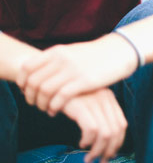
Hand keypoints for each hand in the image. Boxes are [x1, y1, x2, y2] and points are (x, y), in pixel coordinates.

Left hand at [16, 37, 137, 115]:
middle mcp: (62, 59)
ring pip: (44, 90)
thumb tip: (41, 72)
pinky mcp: (84, 81)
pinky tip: (56, 111)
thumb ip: (57, 60)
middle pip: (33, 82)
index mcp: (57, 51)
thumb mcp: (73, 51)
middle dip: (30, 96)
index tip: (26, 91)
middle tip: (34, 104)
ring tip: (45, 109)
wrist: (121, 51)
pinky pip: (60, 97)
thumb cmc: (97, 55)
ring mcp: (73, 69)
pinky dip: (54, 106)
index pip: (27, 67)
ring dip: (41, 103)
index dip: (22, 82)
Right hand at [62, 88, 127, 162]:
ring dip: (98, 151)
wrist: (49, 84)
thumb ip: (97, 119)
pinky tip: (81, 144)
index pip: (122, 125)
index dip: (117, 143)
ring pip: (105, 133)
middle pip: (116, 131)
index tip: (110, 156)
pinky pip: (92, 129)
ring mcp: (94, 101)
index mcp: (109, 99)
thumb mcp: (86, 105)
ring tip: (89, 159)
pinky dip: (88, 140)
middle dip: (109, 151)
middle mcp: (105, 99)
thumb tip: (106, 146)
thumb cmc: (68, 99)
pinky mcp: (82, 105)